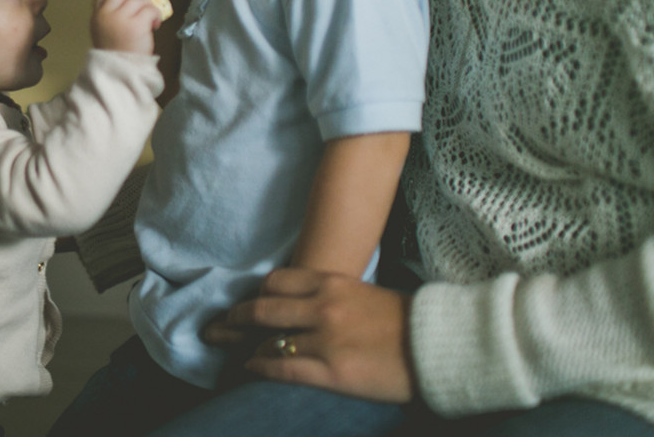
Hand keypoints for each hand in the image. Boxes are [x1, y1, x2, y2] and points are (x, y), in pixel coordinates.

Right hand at [90, 0, 159, 54]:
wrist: (121, 71)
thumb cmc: (115, 52)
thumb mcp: (103, 30)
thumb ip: (108, 13)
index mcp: (97, 14)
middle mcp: (107, 14)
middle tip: (144, 3)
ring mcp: (121, 18)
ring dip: (148, 6)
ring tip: (150, 19)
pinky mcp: (137, 25)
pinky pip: (150, 9)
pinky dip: (155, 15)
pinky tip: (155, 24)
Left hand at [203, 268, 415, 402]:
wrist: (438, 345)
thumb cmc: (404, 320)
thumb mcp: (363, 293)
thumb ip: (331, 295)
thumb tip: (303, 305)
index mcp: (333, 282)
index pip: (276, 282)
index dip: (254, 295)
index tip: (243, 304)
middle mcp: (323, 306)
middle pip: (262, 308)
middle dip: (233, 318)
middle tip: (215, 326)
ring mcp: (326, 339)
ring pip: (266, 337)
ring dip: (240, 343)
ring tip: (226, 349)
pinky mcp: (333, 371)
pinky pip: (282, 368)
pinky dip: (259, 367)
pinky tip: (249, 368)